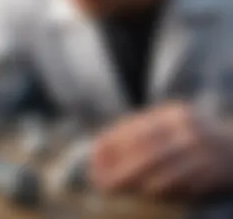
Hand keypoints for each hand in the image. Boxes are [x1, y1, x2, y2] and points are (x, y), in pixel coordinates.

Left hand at [91, 102, 232, 198]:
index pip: (136, 126)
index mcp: (172, 113)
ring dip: (133, 181)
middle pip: (146, 148)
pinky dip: (157, 190)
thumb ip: (142, 130)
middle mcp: (187, 129)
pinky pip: (180, 185)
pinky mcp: (212, 175)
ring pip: (162, 169)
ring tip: (113, 188)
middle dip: (118, 166)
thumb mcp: (169, 123)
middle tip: (98, 180)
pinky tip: (142, 193)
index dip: (111, 142)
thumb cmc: (191, 136)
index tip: (93, 155)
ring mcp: (202, 151)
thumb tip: (102, 147)